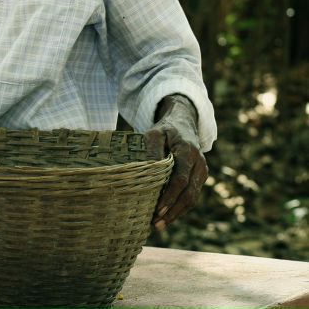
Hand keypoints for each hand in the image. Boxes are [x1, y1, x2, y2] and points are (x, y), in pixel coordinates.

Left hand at [146, 95, 207, 230]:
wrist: (183, 123)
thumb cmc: (165, 129)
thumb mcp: (154, 132)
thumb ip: (152, 149)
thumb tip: (148, 169)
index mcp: (188, 152)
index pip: (180, 180)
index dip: (170, 196)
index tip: (158, 210)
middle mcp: (199, 164)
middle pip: (188, 194)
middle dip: (173, 211)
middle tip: (156, 224)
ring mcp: (202, 172)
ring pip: (192, 198)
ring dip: (177, 214)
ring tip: (159, 225)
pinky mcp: (200, 177)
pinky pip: (192, 196)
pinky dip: (180, 208)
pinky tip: (167, 216)